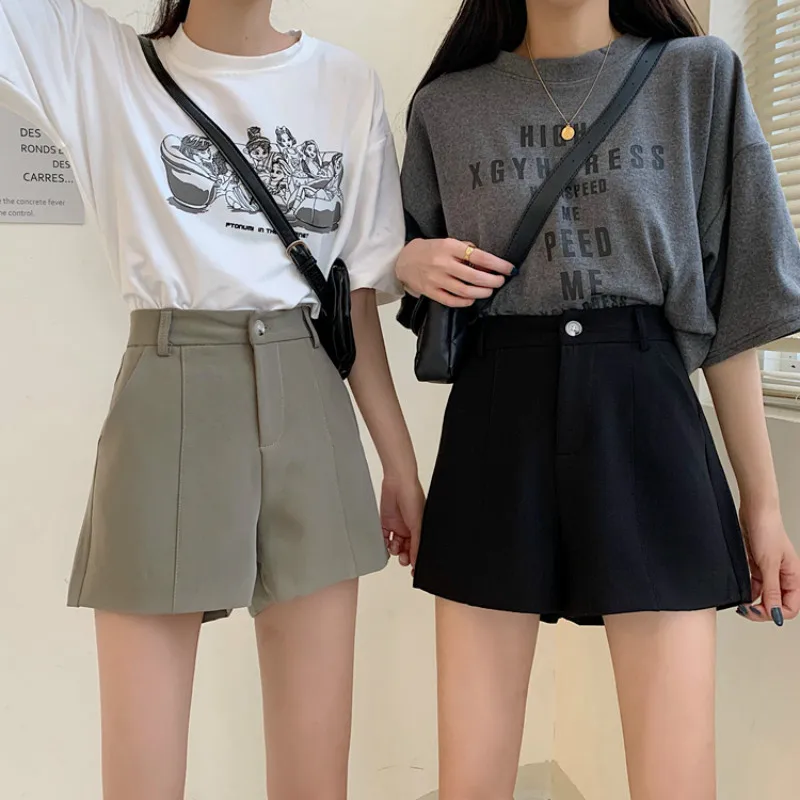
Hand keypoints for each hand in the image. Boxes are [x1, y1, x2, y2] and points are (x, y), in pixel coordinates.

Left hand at [380, 473, 424, 569]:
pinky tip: (385, 544)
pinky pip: (383, 537)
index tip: (414, 569)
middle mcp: (409, 529)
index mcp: (420, 529)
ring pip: (395, 545)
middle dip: (405, 556)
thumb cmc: (413, 497)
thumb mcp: (418, 524)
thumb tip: (417, 561)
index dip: (416, 559)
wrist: (398, 482)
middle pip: (407, 549)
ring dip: (394, 550)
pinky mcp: (386, 522)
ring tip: (394, 547)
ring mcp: (397, 526)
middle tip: (403, 558)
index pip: (419, 549)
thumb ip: (417, 544)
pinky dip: (383, 543)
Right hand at [396, 238, 513, 307]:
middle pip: (475, 277)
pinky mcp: (431, 292)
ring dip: (482, 292)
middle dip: (493, 281)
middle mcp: (443, 264)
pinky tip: (472, 298)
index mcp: (449, 247)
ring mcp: (436, 280)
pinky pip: (452, 300)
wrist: (403, 260)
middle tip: (500, 281)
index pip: (480, 257)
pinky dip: (466, 301)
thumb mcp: (448, 242)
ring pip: (465, 290)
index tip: (509, 268)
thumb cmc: (430, 250)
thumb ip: (466, 250)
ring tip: (489, 290)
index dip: (498, 264)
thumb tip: (487, 263)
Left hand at [737, 506, 799, 625]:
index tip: (757, 611)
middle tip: (746, 610)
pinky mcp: (756, 565)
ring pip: (762, 595)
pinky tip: (740, 589)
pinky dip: (747, 589)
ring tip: (741, 601)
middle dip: (762, 609)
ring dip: (752, 600)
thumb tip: (774, 613)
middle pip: (775, 604)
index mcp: (793, 577)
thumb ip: (771, 590)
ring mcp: (769, 571)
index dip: (774, 613)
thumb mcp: (769, 564)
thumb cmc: (768, 530)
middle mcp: (783, 576)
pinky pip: (753, 584)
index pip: (789, 607)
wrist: (754, 511)